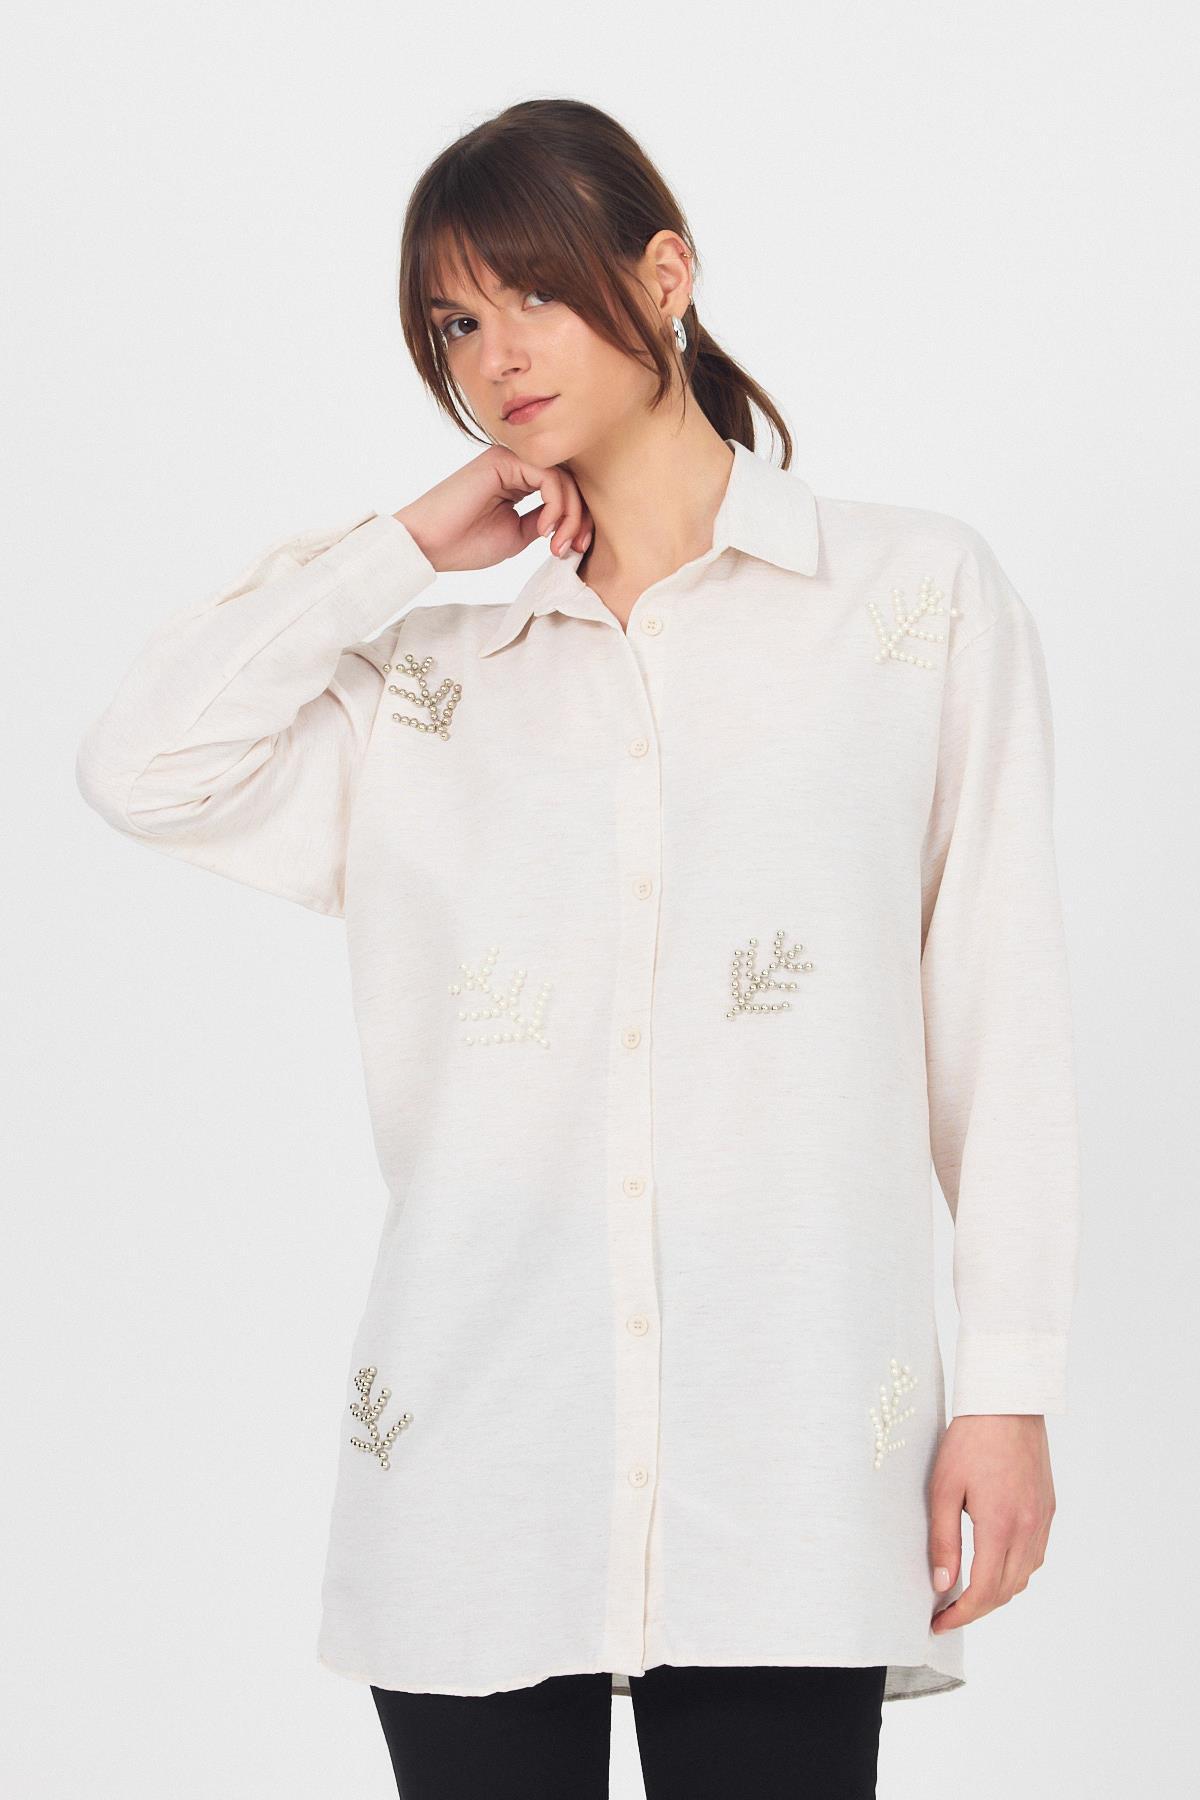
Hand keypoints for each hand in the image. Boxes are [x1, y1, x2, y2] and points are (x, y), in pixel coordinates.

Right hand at [393, 445, 593, 573]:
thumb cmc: (464, 544)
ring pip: (562, 479)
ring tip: (557, 545)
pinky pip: (549, 477)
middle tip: (575, 549)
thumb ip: (542, 521)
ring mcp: (509, 460)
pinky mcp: (503, 460)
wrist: (428, 544)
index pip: (562, 491)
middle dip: (579, 518)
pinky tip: (544, 529)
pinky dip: (556, 505)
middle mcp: (515, 465)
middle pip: (568, 482)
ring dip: (569, 516)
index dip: (577, 520)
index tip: (577, 550)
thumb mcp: (517, 535)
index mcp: (517, 481)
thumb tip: (570, 518)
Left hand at [927, 1414, 1056, 1633]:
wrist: (1008, 1402)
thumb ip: (943, 1539)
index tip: (939, 1623)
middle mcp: (1028, 1528)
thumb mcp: (944, 1488)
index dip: (961, 1614)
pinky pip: (1035, 1554)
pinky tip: (994, 1563)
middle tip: (948, 1613)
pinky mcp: (1047, 1508)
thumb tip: (942, 1584)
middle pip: (1006, 1591)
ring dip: (997, 1592)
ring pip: (1024, 1576)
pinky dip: (1015, 1570)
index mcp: (1000, 1525)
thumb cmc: (970, 1439)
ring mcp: (1042, 1519)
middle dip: (976, 1609)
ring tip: (968, 1592)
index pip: (984, 1591)